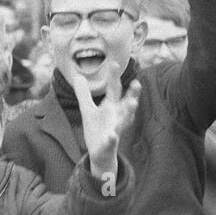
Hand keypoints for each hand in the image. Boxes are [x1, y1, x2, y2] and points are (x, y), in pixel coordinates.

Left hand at [73, 61, 139, 184]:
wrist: (100, 152)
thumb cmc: (97, 128)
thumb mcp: (88, 110)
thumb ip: (84, 94)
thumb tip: (78, 76)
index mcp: (111, 107)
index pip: (114, 89)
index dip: (114, 77)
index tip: (114, 62)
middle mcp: (117, 116)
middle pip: (125, 103)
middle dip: (132, 94)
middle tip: (137, 82)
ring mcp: (115, 129)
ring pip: (125, 120)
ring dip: (129, 112)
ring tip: (133, 103)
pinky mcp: (109, 143)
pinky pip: (112, 141)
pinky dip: (112, 138)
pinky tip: (111, 135)